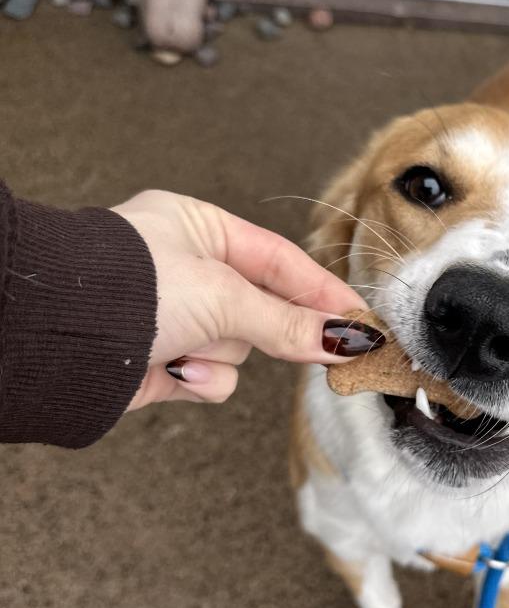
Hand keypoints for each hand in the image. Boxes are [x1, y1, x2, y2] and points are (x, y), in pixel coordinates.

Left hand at [113, 190, 365, 408]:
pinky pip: (212, 376)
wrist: (49, 343)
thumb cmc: (123, 289)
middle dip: (276, 330)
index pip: (280, 260)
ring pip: (239, 347)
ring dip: (221, 354)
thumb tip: (345, 340)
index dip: (322, 291)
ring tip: (189, 349)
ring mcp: (176, 319)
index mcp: (197, 229)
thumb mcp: (221, 296)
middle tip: (334, 351)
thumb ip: (287, 321)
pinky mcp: (164, 362)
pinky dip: (199, 378)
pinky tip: (173, 371)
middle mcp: (187, 271)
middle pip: (265, 309)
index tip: (360, 321)